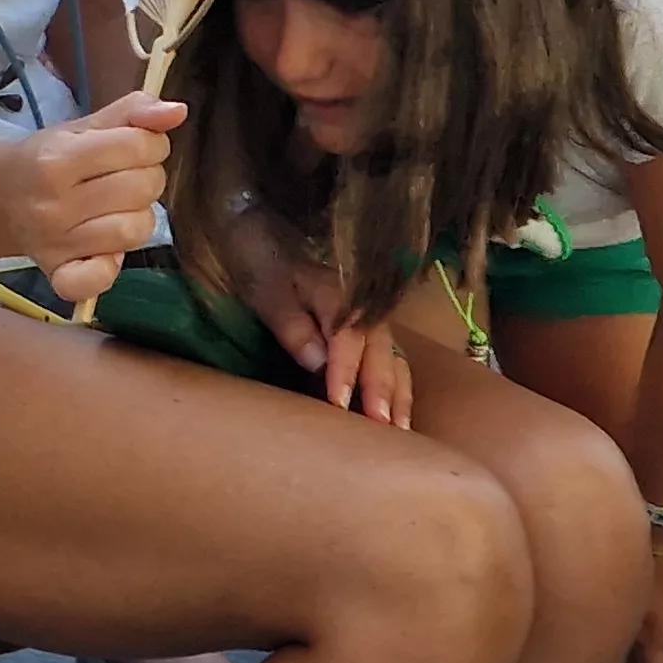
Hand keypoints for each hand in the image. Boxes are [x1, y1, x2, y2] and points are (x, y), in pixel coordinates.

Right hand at [0, 92, 175, 302]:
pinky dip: (109, 266)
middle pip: (142, 188)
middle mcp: (53, 203)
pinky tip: (104, 251)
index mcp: (57, 159)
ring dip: (137, 217)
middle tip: (123, 178)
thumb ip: (131, 112)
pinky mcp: (58, 273)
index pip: (138, 146)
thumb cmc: (46, 159)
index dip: (149, 144)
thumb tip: (177, 111)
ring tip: (117, 209)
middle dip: (145, 177)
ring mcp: (55, 242)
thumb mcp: (82, 127)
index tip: (134, 149)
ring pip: (135, 230)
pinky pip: (99, 279)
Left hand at [226, 211, 409, 427]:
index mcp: (341, 295)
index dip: (345, 374)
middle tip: (385, 430)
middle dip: (383, 392)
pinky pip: (389, 360)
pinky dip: (396, 387)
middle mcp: (364, 309)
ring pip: (393, 360)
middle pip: (381, 353)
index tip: (340, 406)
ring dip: (398, 395)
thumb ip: (291, 324)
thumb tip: (317, 361)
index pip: (348, 340)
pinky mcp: (366, 331)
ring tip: (401, 430)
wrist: (262, 231)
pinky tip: (398, 413)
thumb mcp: (266, 290)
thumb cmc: (261, 262)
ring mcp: (370, 320)